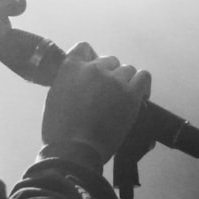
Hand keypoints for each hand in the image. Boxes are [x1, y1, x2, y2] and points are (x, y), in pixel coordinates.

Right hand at [41, 42, 150, 163]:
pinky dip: (141, 85)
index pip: (84, 48)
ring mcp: (114, 80)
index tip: (93, 73)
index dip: (91, 59)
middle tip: (106, 94)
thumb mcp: (54, 98)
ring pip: (127, 69)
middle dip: (108, 74)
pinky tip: (138, 96)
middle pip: (109, 61)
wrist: (75, 150)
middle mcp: (94, 68)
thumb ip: (68, 82)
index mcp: (71, 67)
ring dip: (124, 81)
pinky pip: (143, 77)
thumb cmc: (59, 130)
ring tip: (120, 99)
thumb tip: (80, 83)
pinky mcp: (131, 94)